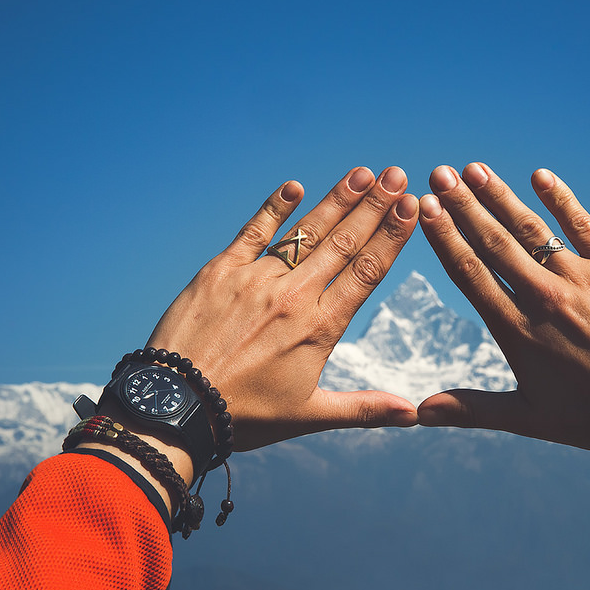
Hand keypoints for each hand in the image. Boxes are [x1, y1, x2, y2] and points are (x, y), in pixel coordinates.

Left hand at [146, 166, 419, 451]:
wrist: (174, 408)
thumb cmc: (245, 415)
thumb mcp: (309, 414)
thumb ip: (365, 408)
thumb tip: (415, 415)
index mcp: (320, 329)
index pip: (366, 272)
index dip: (392, 236)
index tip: (411, 207)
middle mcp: (293, 297)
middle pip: (344, 243)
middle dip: (374, 206)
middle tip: (397, 175)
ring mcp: (256, 280)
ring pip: (306, 232)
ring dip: (336, 201)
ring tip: (362, 174)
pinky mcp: (220, 271)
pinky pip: (253, 232)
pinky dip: (274, 209)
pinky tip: (294, 187)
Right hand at [416, 163, 589, 483]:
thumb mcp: (530, 417)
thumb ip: (472, 409)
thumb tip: (419, 412)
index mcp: (519, 333)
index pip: (471, 274)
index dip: (445, 238)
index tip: (426, 209)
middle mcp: (545, 299)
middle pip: (494, 243)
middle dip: (463, 206)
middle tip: (438, 175)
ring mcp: (581, 279)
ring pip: (531, 229)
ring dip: (500, 197)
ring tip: (473, 169)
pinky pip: (582, 225)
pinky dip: (561, 199)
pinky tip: (540, 175)